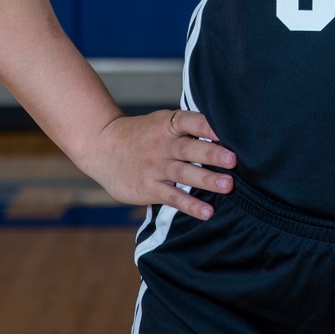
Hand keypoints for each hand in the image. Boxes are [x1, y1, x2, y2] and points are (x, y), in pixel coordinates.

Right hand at [79, 108, 235, 221]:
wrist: (101, 147)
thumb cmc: (140, 135)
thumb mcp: (160, 123)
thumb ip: (187, 127)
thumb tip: (225, 132)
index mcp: (167, 125)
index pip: (189, 121)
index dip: (207, 125)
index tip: (227, 131)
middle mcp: (162, 144)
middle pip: (189, 148)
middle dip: (212, 153)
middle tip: (233, 160)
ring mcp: (154, 167)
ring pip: (183, 172)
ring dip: (206, 179)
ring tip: (228, 186)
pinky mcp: (148, 188)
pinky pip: (172, 196)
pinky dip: (190, 204)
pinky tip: (207, 212)